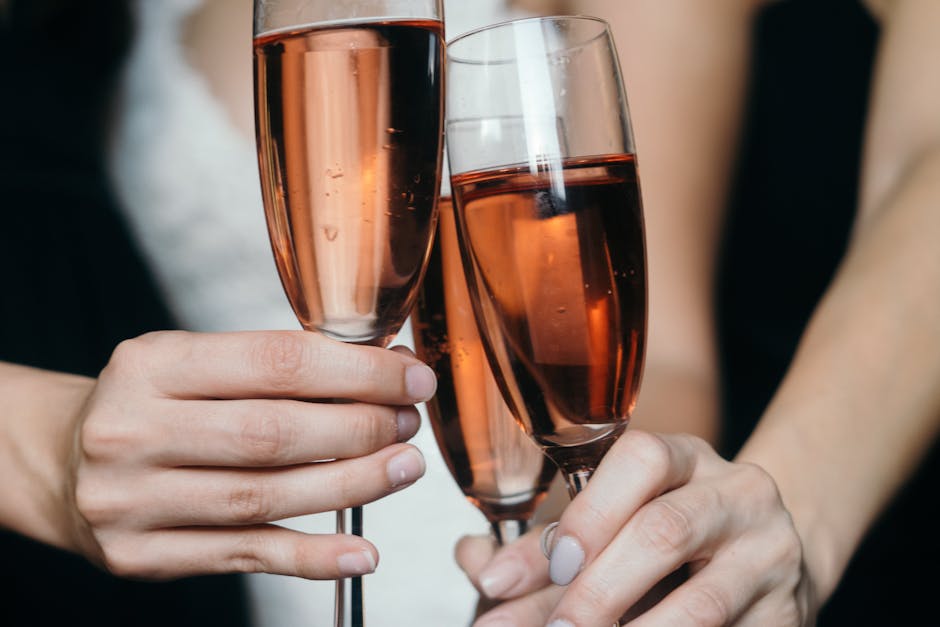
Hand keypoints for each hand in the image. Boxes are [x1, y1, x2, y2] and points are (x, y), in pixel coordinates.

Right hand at [63, 330, 435, 580]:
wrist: (62, 461)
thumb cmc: (150, 404)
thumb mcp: (191, 362)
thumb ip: (273, 367)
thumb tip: (382, 369)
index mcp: (151, 365)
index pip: (276, 363)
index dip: (358, 373)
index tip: (412, 378)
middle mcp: (133, 432)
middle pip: (273, 434)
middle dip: (360, 429)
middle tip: (408, 424)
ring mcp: (133, 501)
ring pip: (266, 498)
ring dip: (351, 486)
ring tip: (402, 468)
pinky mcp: (142, 555)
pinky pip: (245, 556)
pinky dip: (312, 557)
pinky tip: (360, 550)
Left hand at [460, 431, 817, 625]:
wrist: (774, 561)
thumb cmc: (675, 540)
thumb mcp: (617, 527)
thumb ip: (546, 551)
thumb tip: (479, 569)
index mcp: (685, 458)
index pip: (641, 460)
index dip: (590, 515)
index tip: (548, 569)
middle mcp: (737, 491)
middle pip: (664, 530)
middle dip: (597, 592)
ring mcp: (771, 552)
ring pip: (703, 599)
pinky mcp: (791, 613)